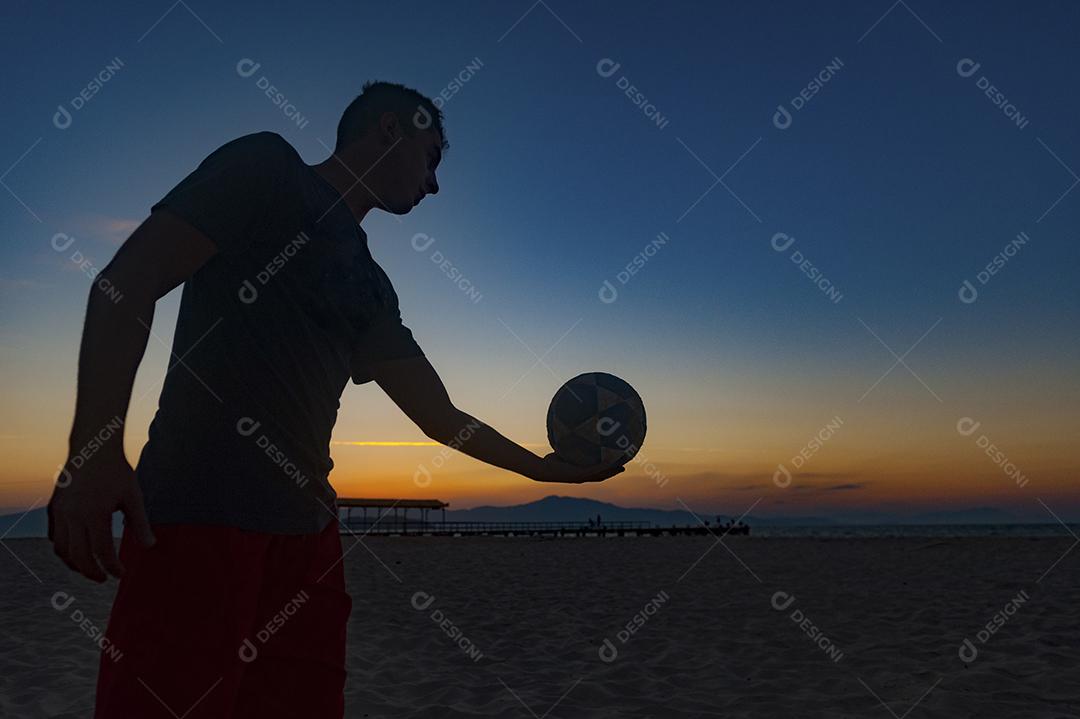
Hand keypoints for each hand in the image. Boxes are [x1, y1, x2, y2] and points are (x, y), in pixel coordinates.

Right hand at [47, 452, 154, 581]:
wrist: (93, 448)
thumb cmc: (117, 472)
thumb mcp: (133, 496)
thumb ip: (140, 523)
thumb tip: (150, 546)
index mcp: (95, 513)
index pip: (102, 551)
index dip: (112, 567)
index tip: (121, 574)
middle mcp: (73, 515)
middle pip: (78, 556)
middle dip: (91, 572)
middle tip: (103, 579)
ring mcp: (60, 511)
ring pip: (62, 549)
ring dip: (75, 564)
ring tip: (90, 568)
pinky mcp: (54, 507)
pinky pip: (54, 536)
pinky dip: (64, 549)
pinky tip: (77, 551)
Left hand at [532, 453, 625, 483]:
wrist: (543, 469)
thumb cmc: (549, 461)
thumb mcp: (561, 452)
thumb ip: (567, 447)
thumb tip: (569, 433)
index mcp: (579, 473)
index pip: (595, 473)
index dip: (606, 470)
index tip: (614, 465)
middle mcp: (582, 477)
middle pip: (602, 476)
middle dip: (613, 472)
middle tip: (623, 467)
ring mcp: (582, 477)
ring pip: (602, 475)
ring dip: (612, 471)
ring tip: (622, 466)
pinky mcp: (580, 474)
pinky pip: (595, 470)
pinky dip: (604, 467)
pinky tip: (612, 461)